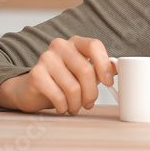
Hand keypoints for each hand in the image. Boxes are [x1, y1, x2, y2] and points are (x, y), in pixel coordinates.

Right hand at [0, 36, 114, 114]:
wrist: (31, 90)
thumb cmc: (63, 80)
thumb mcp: (84, 72)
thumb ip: (101, 69)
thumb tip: (118, 68)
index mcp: (76, 42)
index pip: (94, 46)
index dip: (104, 65)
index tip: (109, 82)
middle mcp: (61, 46)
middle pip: (86, 70)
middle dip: (91, 93)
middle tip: (89, 104)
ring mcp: (46, 58)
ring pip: (73, 86)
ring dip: (77, 103)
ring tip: (75, 107)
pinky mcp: (35, 74)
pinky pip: (58, 95)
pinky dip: (64, 106)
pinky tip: (63, 107)